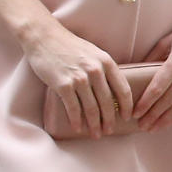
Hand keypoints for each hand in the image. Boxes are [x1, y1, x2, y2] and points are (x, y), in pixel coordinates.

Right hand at [22, 21, 132, 139]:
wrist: (44, 37)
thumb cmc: (70, 46)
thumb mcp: (94, 53)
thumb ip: (104, 69)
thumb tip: (113, 91)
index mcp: (106, 62)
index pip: (123, 90)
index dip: (127, 107)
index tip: (126, 118)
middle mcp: (95, 71)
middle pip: (108, 103)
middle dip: (110, 120)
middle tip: (109, 131)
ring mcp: (79, 78)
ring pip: (92, 108)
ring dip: (94, 125)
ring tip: (96, 134)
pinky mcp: (63, 85)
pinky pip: (73, 108)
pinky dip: (76, 121)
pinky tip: (78, 128)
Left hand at [134, 6, 171, 131]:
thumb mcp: (168, 40)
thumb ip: (152, 56)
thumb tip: (136, 72)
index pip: (158, 87)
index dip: (146, 102)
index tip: (135, 112)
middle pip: (168, 99)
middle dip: (153, 115)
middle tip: (141, 126)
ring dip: (166, 119)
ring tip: (153, 128)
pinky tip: (171, 120)